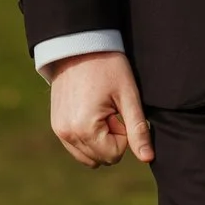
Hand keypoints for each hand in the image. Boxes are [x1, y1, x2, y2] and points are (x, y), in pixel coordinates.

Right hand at [44, 50, 150, 166]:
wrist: (79, 46)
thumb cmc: (108, 67)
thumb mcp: (128, 96)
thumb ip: (137, 129)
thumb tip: (148, 158)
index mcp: (85, 128)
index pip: (115, 154)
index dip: (124, 134)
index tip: (119, 110)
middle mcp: (67, 134)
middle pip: (101, 159)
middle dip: (111, 139)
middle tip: (111, 110)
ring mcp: (59, 131)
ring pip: (88, 156)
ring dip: (100, 140)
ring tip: (101, 110)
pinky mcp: (56, 126)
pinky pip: (76, 147)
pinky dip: (88, 137)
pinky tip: (91, 112)